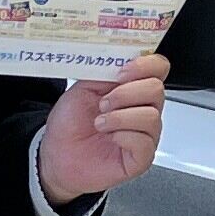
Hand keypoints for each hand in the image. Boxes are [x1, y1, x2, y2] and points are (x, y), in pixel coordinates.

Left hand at [39, 53, 169, 202]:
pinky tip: (111, 138)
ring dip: (120, 117)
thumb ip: (104, 72)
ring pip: (151, 116)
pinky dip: (125, 136)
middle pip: (157, 90)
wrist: (57, 156)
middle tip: (103, 103)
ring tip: (101, 123)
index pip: (158, 68)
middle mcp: (142, 109)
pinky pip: (145, 142)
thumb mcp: (82, 88)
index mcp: (131, 88)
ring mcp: (144, 134)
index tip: (121, 72)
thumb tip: (120, 58)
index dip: (145, 65)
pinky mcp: (141, 157)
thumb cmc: (70, 125)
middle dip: (126, 93)